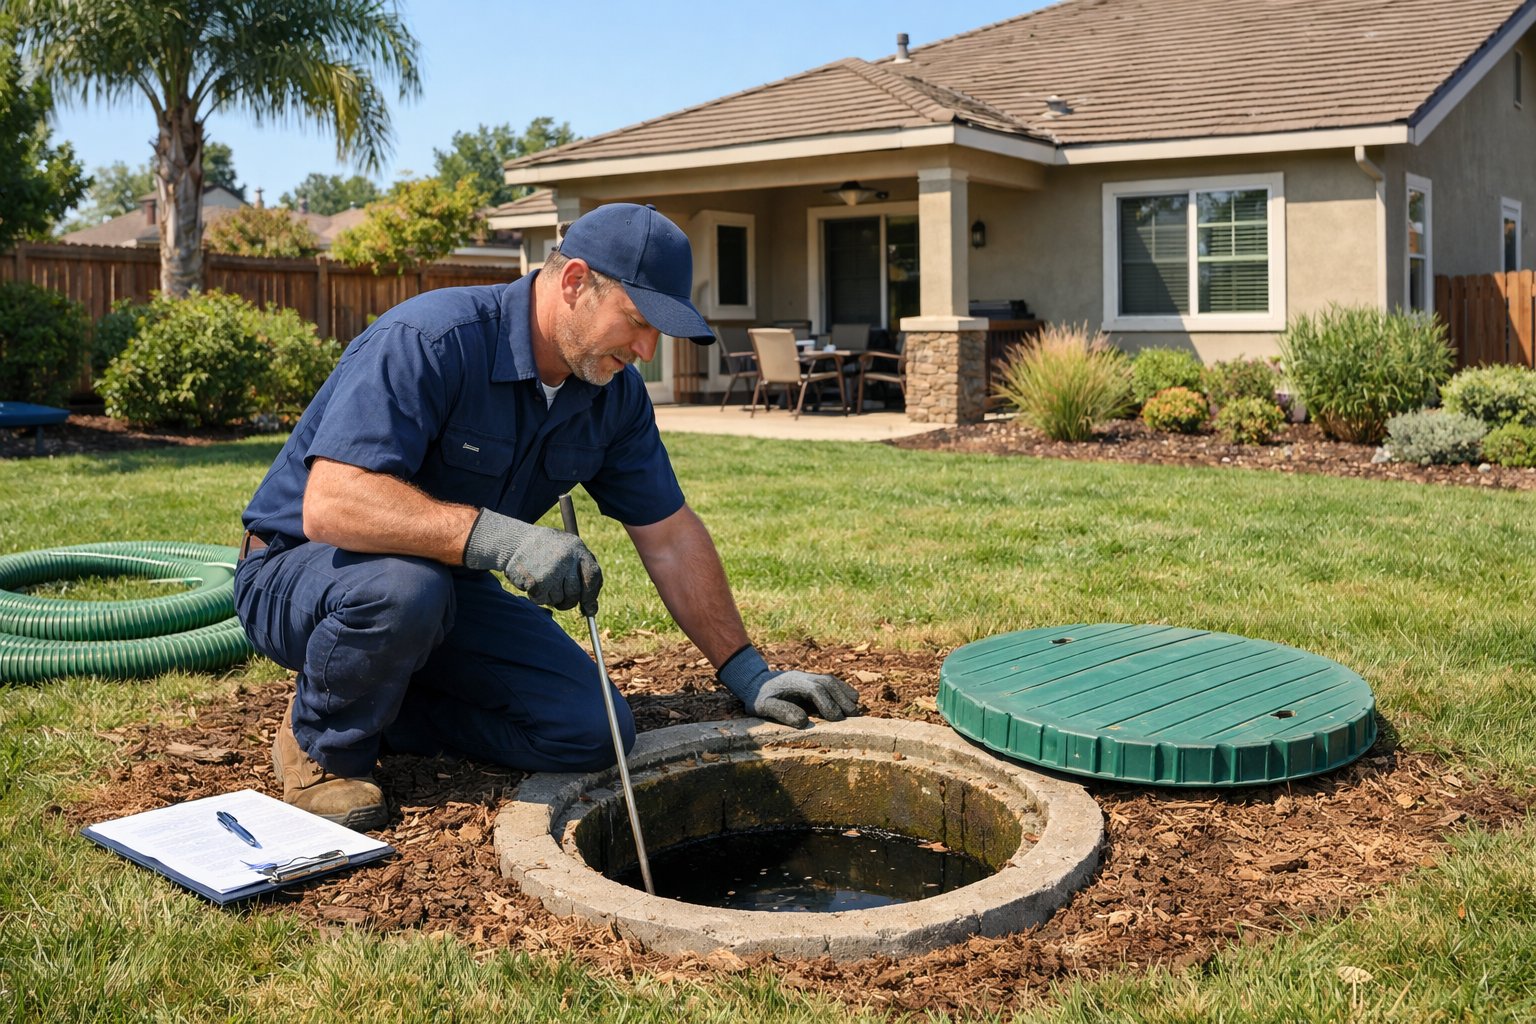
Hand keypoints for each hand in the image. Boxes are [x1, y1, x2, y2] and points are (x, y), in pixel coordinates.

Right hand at [462, 508, 601, 612]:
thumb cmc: (543, 549)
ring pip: (559, 599)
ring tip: (542, 581)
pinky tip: (532, 582)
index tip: (589, 606)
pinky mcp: (538, 581)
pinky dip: (537, 596)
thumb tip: (592, 608)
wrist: (513, 542)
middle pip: (577, 592)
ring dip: (551, 597)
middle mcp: (567, 559)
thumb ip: (580, 573)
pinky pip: (543, 600)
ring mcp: (552, 570)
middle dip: (571, 602)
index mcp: (577, 548)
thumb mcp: (565, 551)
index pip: (593, 575)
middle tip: (564, 603)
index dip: (592, 593)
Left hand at [717, 646, 860, 727]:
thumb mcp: (763, 706)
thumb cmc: (758, 697)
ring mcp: (809, 677)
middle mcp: (804, 677)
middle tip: (853, 716)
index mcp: (793, 682)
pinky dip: (843, 690)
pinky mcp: (812, 681)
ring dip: (845, 694)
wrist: (754, 681)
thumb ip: (781, 712)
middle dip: (841, 699)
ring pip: (832, 681)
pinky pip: (831, 682)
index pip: (815, 690)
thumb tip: (803, 722)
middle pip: (828, 683)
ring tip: (855, 711)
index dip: (827, 703)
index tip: (835, 718)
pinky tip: (851, 700)